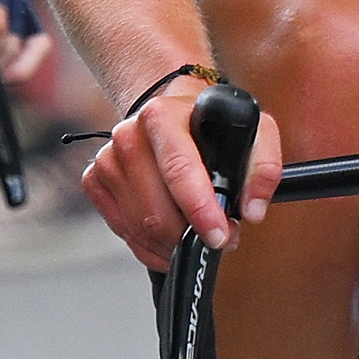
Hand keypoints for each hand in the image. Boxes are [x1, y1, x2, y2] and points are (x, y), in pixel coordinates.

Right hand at [77, 77, 283, 271]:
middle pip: (155, 210)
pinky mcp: (95, 180)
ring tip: (197, 234)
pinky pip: (123, 231)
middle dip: (191, 236)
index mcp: (162, 116)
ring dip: (173, 244)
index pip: (179, 170)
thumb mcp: (253, 130)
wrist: (169, 111)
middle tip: (220, 237)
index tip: (219, 236)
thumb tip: (252, 210)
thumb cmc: (209, 125)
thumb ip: (263, 168)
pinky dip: (150, 246)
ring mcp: (108, 160)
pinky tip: (171, 239)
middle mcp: (128, 136)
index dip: (200, 210)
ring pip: (139, 226)